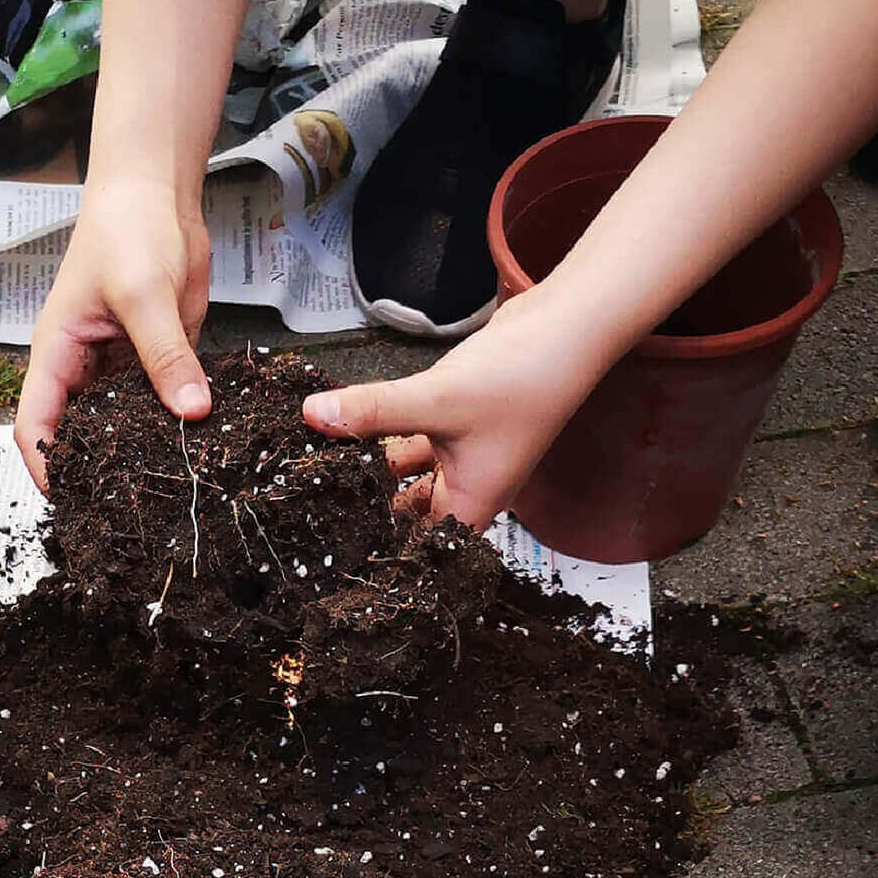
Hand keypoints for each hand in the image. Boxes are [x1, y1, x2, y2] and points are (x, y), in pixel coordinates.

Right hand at [14, 181, 211, 488]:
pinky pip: (162, 398)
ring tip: (169, 482)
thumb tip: (191, 411)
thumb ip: (165, 354)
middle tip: (129, 506)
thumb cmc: (128, 229)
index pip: (34, 422)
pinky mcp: (156, 358)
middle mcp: (84, 366)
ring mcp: (120, 364)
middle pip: (80, 431)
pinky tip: (199, 442)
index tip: (68, 499)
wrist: (159, 195)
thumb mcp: (145, 293)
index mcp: (57, 351)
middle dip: (98, 466)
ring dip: (143, 445)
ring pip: (125, 420)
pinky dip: (176, 419)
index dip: (44, 463)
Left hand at [300, 289, 599, 528]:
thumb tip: (315, 416)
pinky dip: (385, 433)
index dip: (378, 549)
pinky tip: (350, 425)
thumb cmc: (523, 379)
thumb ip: (372, 411)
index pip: (416, 546)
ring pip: (405, 472)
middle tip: (313, 502)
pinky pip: (411, 439)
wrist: (564, 328)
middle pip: (406, 512)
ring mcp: (462, 453)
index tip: (332, 544)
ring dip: (371, 466)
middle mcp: (467, 485)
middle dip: (366, 507)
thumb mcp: (435, 401)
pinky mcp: (455, 422)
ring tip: (319, 464)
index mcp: (471, 503)